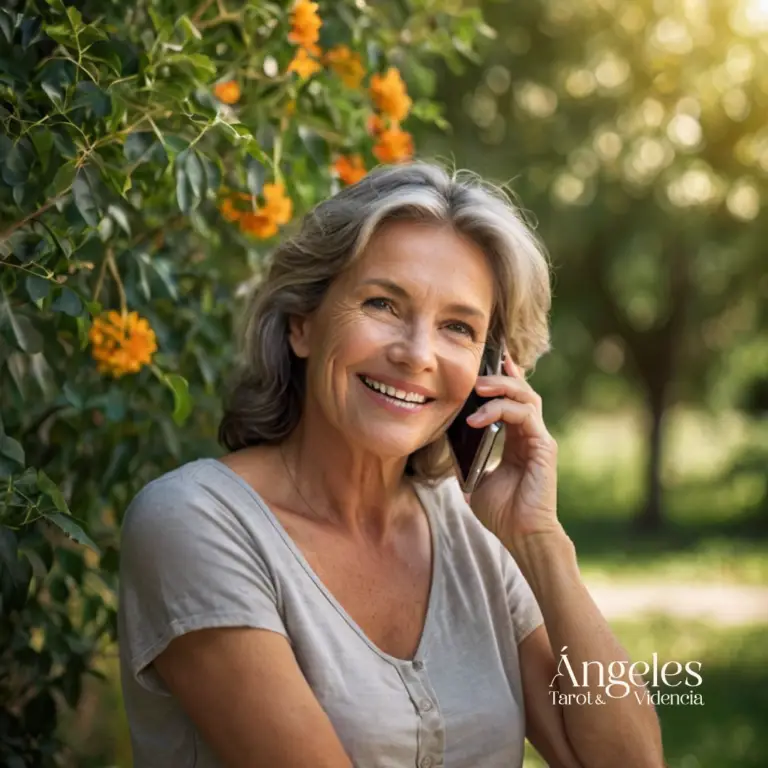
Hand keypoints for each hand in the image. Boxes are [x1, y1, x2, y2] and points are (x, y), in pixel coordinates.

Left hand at [464, 352, 560, 543]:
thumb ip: (468, 457)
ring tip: (476, 387)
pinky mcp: (543, 447)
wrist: (521, 536)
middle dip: (499, 376)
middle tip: (475, 372)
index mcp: (517, 439)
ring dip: (501, 387)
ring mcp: (539, 438)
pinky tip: (476, 419)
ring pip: (526, 397)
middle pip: (521, 390)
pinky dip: (499, 411)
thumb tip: (447, 441)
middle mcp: (531, 434)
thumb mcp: (476, 478)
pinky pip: (524, 416)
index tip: (483, 363)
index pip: (512, 399)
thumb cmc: (502, 512)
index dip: (502, 378)